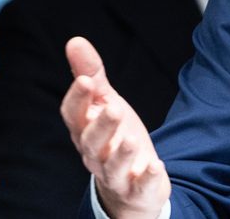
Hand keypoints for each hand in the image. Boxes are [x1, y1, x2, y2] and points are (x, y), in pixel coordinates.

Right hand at [61, 36, 170, 218]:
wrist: (129, 182)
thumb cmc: (113, 135)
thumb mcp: (105, 102)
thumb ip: (92, 75)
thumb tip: (75, 41)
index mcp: (85, 130)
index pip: (74, 115)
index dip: (77, 99)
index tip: (85, 80)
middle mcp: (96, 153)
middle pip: (92, 141)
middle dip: (102, 125)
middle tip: (115, 107)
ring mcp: (115, 173)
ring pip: (113, 166)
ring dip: (121, 153)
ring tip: (130, 139)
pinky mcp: (136, 188)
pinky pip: (139, 186)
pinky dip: (147, 177)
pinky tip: (156, 166)